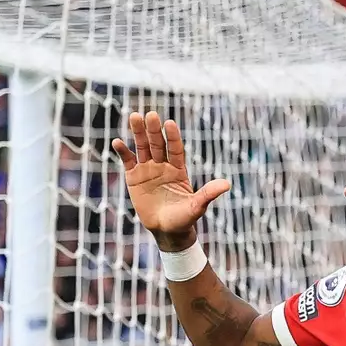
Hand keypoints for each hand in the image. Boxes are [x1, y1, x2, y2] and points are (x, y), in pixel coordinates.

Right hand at [112, 111, 230, 249]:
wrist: (167, 231)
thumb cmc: (184, 219)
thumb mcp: (196, 207)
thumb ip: (208, 194)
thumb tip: (227, 184)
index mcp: (179, 170)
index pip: (176, 149)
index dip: (173, 137)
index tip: (170, 123)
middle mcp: (163, 166)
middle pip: (158, 144)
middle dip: (154, 130)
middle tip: (150, 114)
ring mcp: (148, 170)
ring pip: (143, 147)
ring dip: (138, 133)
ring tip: (134, 116)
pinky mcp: (134, 177)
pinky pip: (128, 161)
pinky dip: (123, 152)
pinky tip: (117, 142)